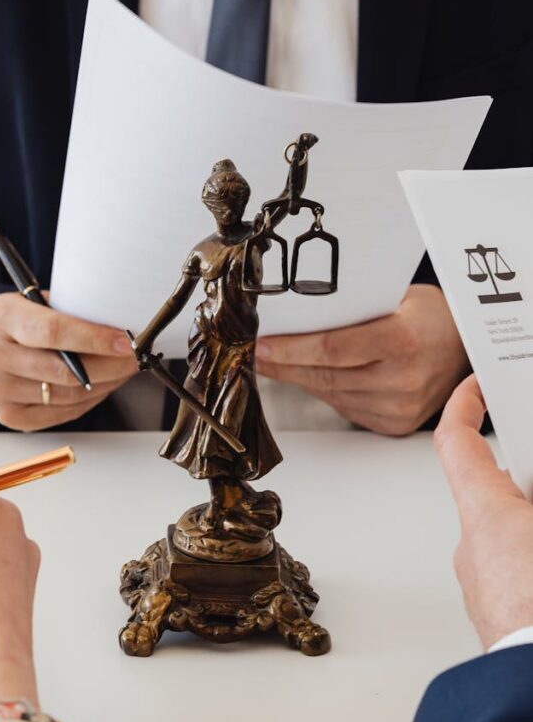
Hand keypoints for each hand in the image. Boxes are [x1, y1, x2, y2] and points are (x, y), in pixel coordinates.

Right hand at [0, 292, 136, 429]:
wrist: (2, 340)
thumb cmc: (32, 317)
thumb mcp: (47, 301)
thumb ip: (76, 312)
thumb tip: (124, 330)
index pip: (52, 331)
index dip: (94, 339)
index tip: (126, 343)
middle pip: (63, 370)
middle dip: (109, 365)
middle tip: (135, 358)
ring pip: (67, 394)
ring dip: (104, 383)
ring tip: (122, 370)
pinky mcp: (8, 414)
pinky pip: (62, 412)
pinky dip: (89, 400)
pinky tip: (102, 385)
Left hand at [256, 284, 468, 435]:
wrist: (466, 348)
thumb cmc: (429, 315)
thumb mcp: (394, 298)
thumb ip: (350, 309)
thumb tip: (294, 314)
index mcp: (403, 341)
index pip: (331, 348)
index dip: (290, 349)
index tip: (261, 344)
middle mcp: (403, 380)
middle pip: (324, 375)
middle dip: (283, 364)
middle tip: (255, 353)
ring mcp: (399, 407)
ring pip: (330, 394)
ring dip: (297, 378)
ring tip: (273, 362)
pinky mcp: (394, 424)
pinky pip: (344, 406)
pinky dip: (322, 391)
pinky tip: (306, 376)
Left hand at [434, 375, 532, 648]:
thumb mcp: (532, 520)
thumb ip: (529, 491)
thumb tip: (527, 487)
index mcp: (487, 515)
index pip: (457, 441)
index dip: (464, 405)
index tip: (478, 384)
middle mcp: (477, 547)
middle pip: (503, 491)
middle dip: (530, 481)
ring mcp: (489, 588)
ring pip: (517, 535)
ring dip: (529, 520)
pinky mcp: (504, 619)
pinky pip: (521, 572)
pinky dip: (532, 558)